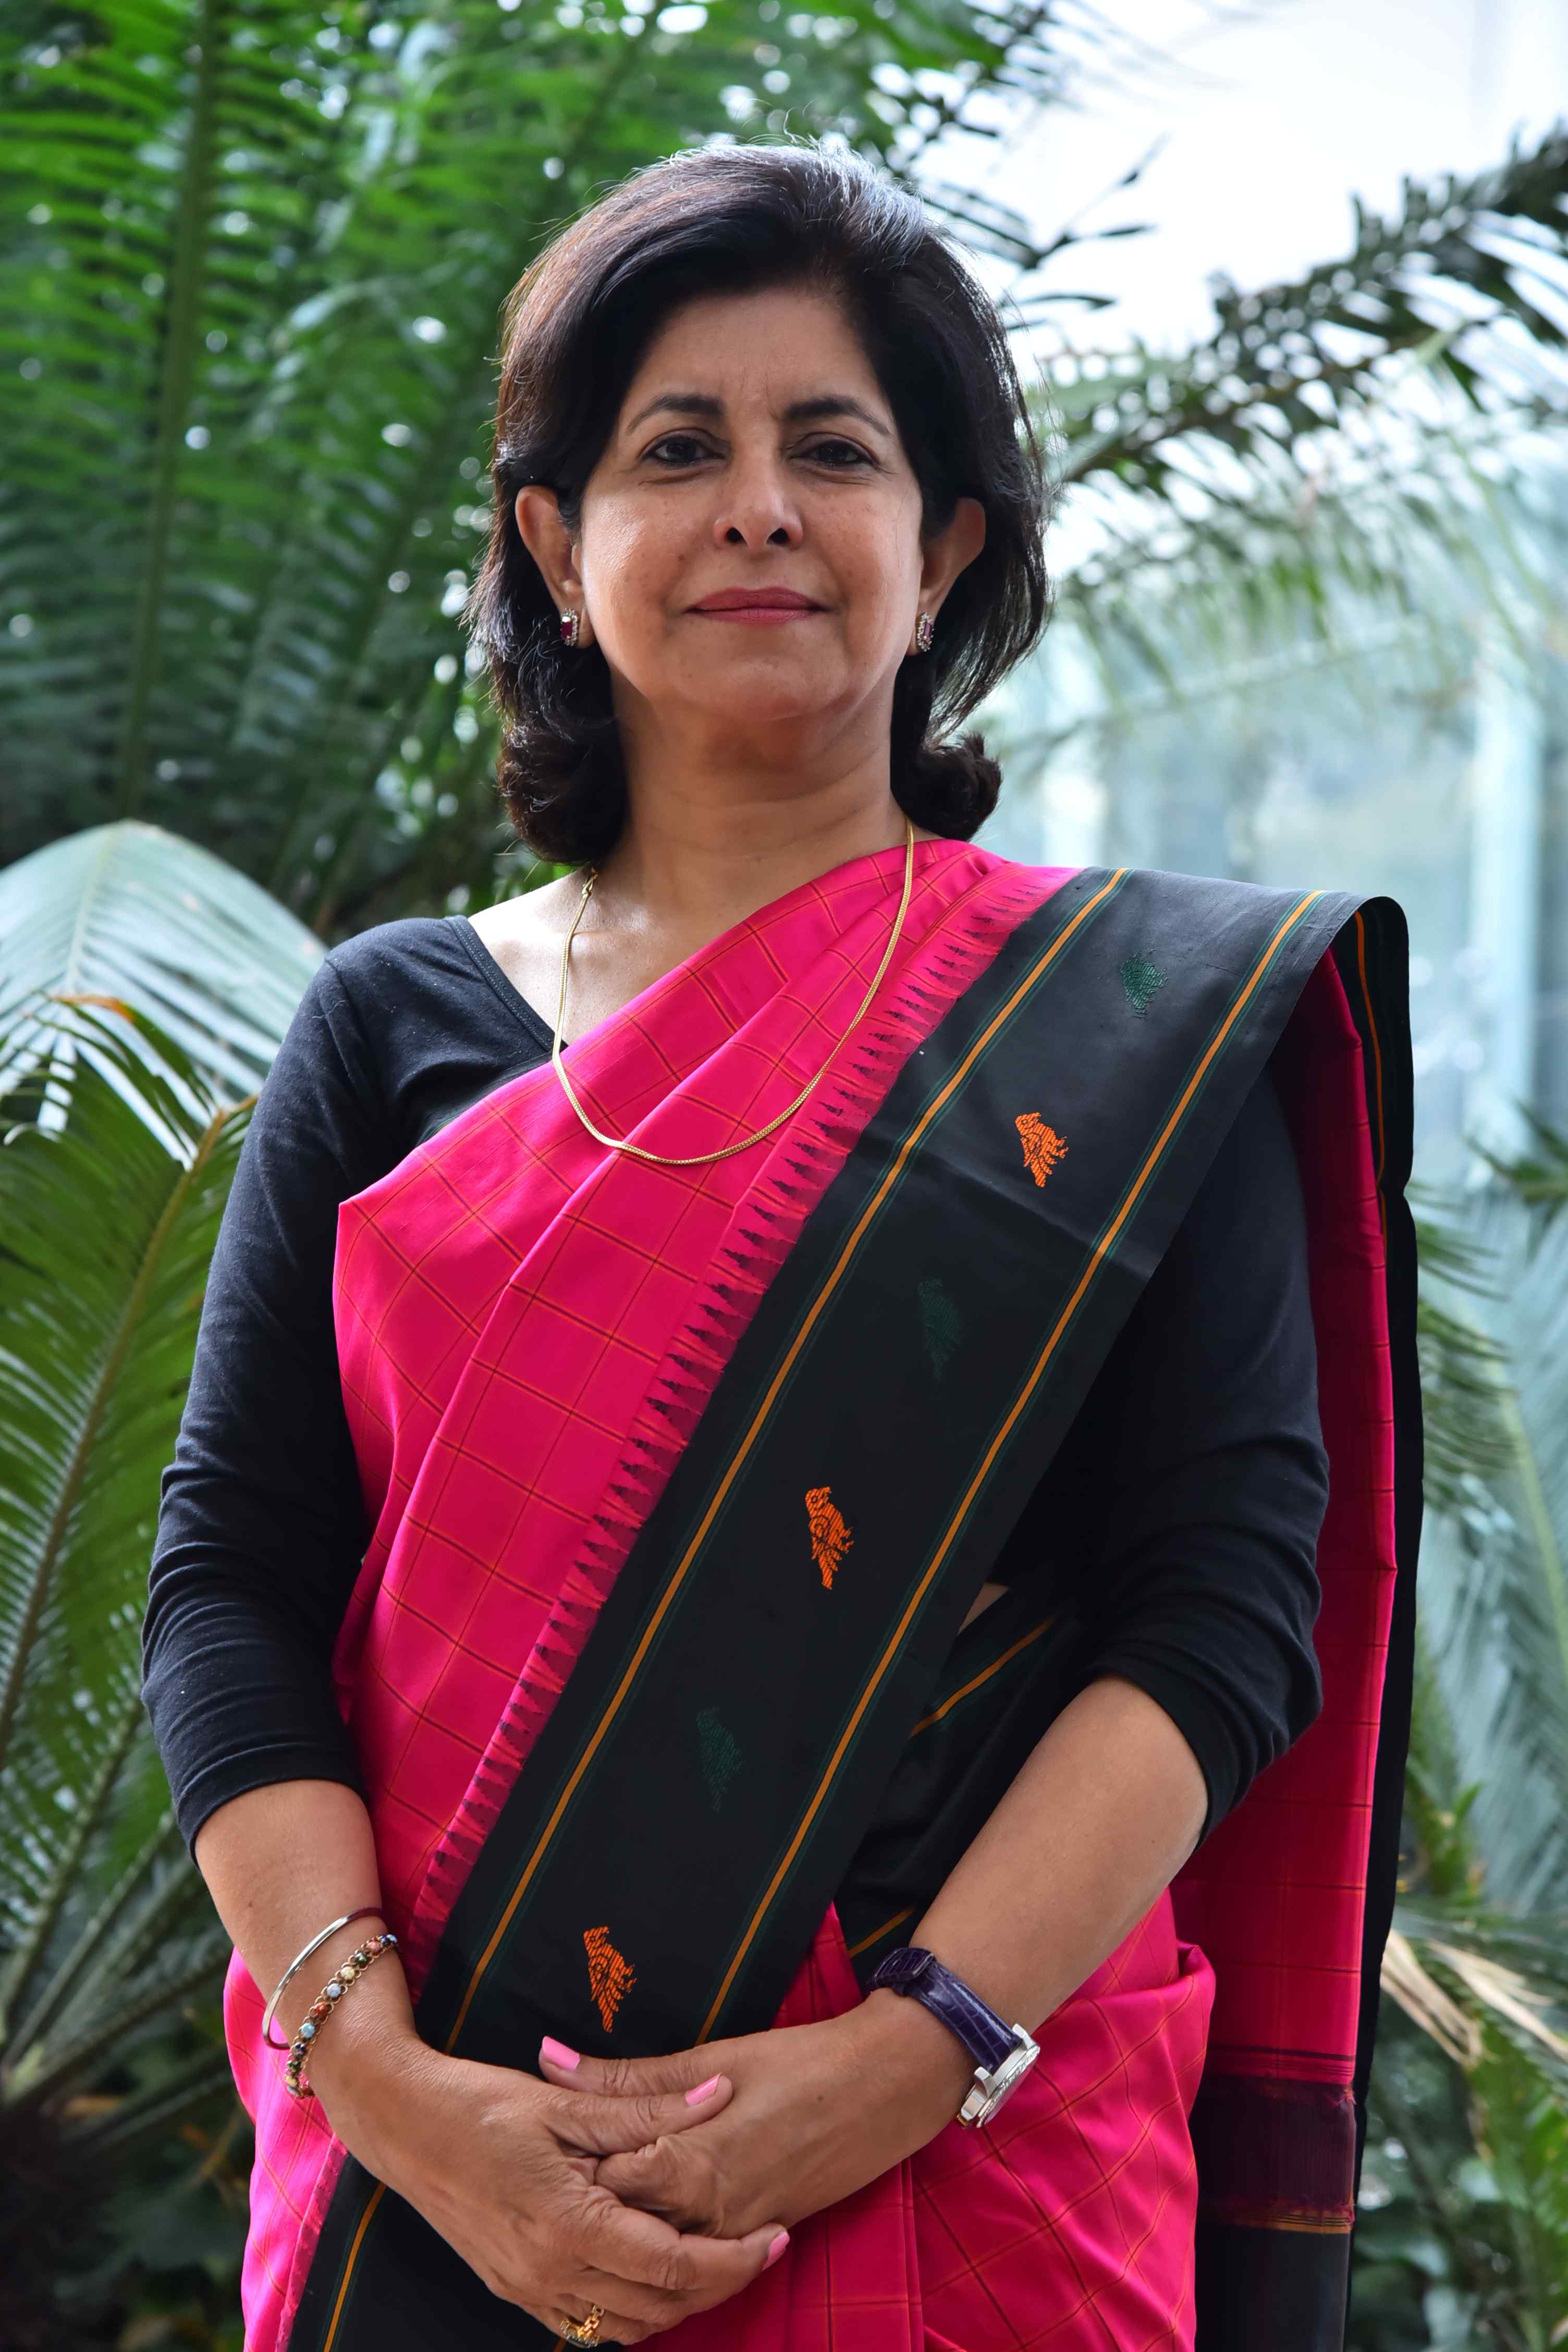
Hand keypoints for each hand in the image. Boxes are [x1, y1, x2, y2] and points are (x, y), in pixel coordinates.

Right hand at [312, 2004, 786, 2344]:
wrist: (403, 2124)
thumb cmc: (481, 2104)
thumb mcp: (566, 2101)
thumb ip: (647, 2109)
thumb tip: (718, 2093)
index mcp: (569, 2223)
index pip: (673, 2265)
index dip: (734, 2259)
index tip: (776, 2237)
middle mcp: (549, 2270)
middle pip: (658, 2307)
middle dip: (718, 2286)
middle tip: (760, 2249)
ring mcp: (528, 2288)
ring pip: (625, 2326)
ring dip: (676, 2303)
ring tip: (716, 2258)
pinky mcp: (514, 2289)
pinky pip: (587, 2323)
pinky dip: (630, 2309)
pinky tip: (650, 2270)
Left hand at [537, 1990, 974, 2238]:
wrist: (885, 2088)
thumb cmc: (799, 2062)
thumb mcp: (709, 2057)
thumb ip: (625, 2077)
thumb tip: (550, 2061)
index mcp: (691, 2162)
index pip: (604, 2189)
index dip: (567, 2174)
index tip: (540, 2153)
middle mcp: (711, 2212)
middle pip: (625, 2232)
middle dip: (588, 2212)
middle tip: (552, 2186)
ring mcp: (737, 2233)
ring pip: (661, 2260)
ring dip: (626, 2239)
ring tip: (591, 2212)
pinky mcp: (759, 2237)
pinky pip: (699, 2264)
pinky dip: (668, 2254)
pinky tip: (643, 2233)